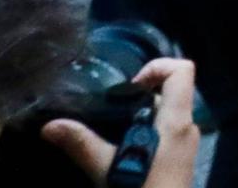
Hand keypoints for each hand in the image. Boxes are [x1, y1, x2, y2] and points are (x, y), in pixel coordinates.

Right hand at [42, 58, 198, 187]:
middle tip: (109, 112)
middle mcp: (187, 127)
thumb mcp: (108, 170)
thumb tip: (49, 126)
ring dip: (138, 118)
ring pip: (165, 115)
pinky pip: (164, 134)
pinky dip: (144, 134)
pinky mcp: (179, 161)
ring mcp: (185, 145)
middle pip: (170, 92)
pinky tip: (120, 152)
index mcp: (177, 121)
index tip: (127, 88)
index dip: (156, 67)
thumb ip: (81, 144)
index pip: (182, 69)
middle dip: (138, 97)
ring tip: (109, 133)